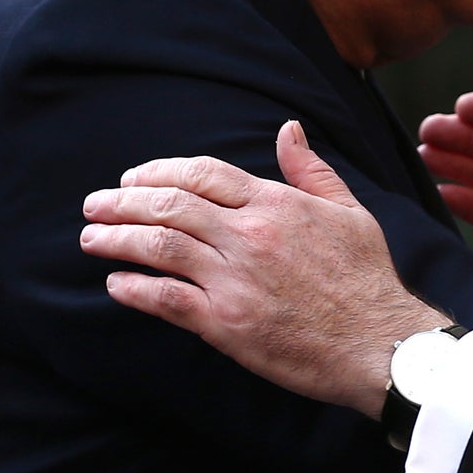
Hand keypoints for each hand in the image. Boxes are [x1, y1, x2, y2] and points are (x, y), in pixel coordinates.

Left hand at [79, 121, 441, 414]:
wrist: (381, 342)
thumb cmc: (369, 279)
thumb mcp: (350, 213)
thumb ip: (312, 171)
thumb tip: (289, 129)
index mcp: (278, 205)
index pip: (203, 173)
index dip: (159, 172)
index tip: (133, 179)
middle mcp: (250, 236)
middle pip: (169, 205)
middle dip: (122, 202)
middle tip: (94, 205)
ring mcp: (236, 279)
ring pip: (159, 246)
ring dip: (116, 239)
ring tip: (91, 238)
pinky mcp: (227, 323)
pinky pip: (166, 299)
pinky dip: (134, 288)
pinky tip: (116, 284)